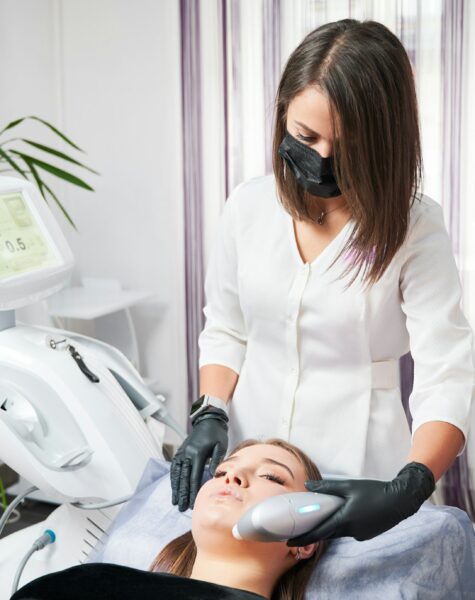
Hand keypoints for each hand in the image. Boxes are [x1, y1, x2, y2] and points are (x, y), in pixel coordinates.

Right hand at [170, 407, 227, 511]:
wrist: (208, 421)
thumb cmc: (217, 434)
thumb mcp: (221, 446)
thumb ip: (217, 460)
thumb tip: (213, 476)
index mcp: (198, 453)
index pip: (194, 477)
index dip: (192, 491)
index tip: (192, 503)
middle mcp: (187, 454)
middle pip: (183, 478)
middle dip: (182, 494)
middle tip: (182, 508)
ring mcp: (182, 452)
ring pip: (177, 474)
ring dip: (176, 489)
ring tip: (175, 502)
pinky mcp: (180, 452)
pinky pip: (174, 467)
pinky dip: (173, 479)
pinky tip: (173, 487)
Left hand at [288, 461, 434, 544]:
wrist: (400, 500)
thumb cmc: (374, 491)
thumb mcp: (349, 486)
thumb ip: (327, 487)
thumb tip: (308, 485)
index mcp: (345, 519)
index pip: (320, 532)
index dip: (304, 538)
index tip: (290, 542)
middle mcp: (351, 530)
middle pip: (327, 533)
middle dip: (314, 533)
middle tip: (299, 532)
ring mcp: (359, 534)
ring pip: (338, 532)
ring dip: (329, 527)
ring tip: (322, 517)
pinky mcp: (366, 534)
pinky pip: (349, 531)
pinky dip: (343, 525)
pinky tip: (346, 514)